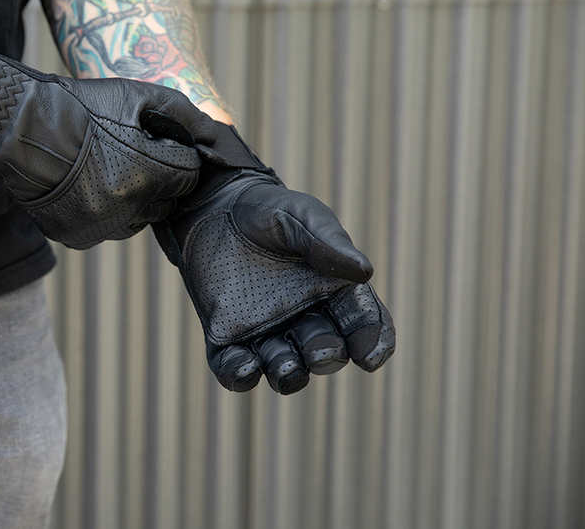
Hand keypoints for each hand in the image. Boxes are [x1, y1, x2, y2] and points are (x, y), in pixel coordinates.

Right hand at [0, 47, 216, 248]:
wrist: (20, 129)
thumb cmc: (78, 107)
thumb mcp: (133, 96)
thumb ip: (180, 113)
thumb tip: (213, 132)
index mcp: (147, 171)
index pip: (188, 176)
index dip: (179, 158)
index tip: (163, 146)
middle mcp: (127, 206)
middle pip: (167, 202)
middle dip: (160, 180)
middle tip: (135, 156)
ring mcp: (100, 226)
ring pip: (139, 220)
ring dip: (135, 199)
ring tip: (110, 169)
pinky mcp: (78, 238)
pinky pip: (107, 229)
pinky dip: (105, 212)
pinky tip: (89, 185)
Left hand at [153, 123, 394, 393]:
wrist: (213, 208)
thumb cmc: (265, 211)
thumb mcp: (298, 215)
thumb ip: (326, 240)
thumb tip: (363, 271)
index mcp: (333, 291)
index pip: (362, 322)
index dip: (372, 341)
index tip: (371, 356)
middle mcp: (304, 319)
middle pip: (325, 351)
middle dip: (325, 355)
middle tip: (319, 350)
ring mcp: (265, 332)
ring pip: (285, 368)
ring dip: (288, 373)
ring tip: (284, 365)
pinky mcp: (226, 337)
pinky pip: (234, 368)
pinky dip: (240, 375)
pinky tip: (243, 367)